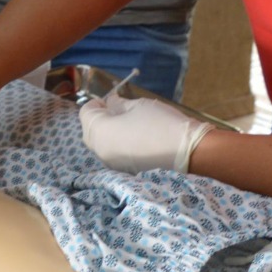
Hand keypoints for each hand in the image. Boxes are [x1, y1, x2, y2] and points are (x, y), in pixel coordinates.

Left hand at [79, 94, 214, 172]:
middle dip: (98, 119)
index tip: (110, 100)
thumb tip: (110, 101)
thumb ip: (118, 103)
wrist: (186, 152)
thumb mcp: (138, 106)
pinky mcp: (123, 171)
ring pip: (100, 144)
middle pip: (89, 131)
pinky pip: (112, 154)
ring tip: (127, 124)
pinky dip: (116, 145)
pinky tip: (134, 138)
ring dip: (107, 132)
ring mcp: (111, 164)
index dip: (96, 103)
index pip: (85, 113)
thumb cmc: (161, 123)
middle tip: (117, 110)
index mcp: (99, 132)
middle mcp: (100, 150)